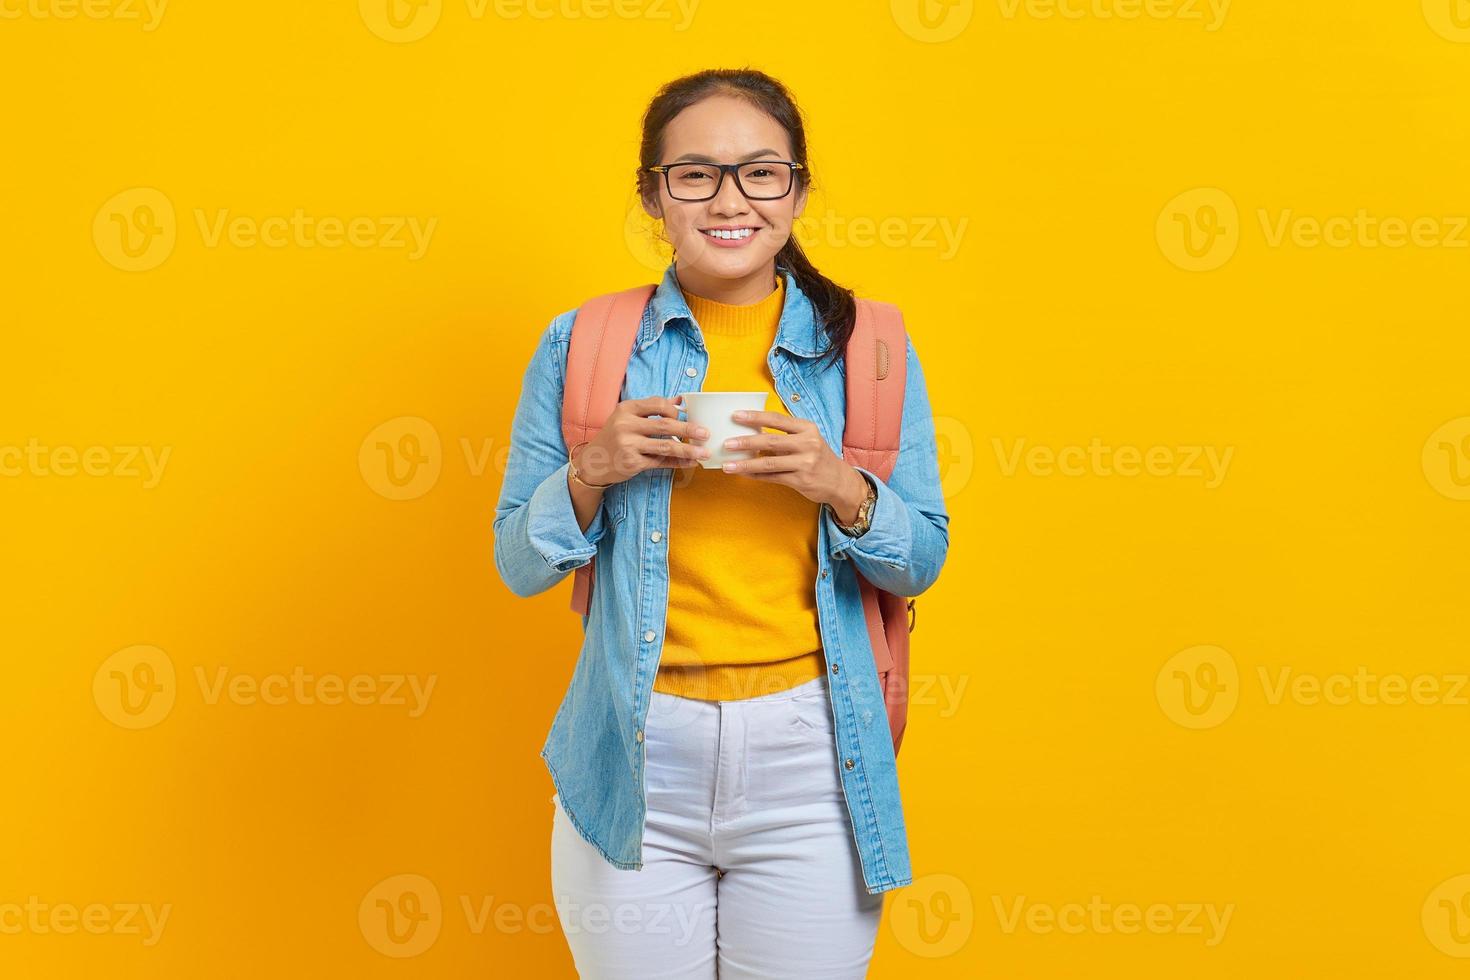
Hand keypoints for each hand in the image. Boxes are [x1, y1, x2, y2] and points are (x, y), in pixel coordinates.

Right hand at [571, 396, 710, 486]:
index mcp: (626, 409)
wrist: (592, 462)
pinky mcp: (632, 463)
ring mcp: (629, 445)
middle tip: (705, 433)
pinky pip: (661, 462)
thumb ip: (653, 408)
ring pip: (665, 446)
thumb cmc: (614, 436)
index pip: (657, 404)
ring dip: (688, 450)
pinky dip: (677, 463)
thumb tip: (680, 400)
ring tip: (704, 452)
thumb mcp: (627, 417)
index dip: (675, 410)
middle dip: (689, 429)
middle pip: (665, 425)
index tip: (685, 416)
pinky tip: (690, 463)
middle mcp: (626, 425)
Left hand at [719, 410, 867, 515]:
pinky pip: (772, 477)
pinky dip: (755, 476)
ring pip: (768, 463)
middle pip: (770, 441)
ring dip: (746, 464)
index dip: (755, 417)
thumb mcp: (808, 439)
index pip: (777, 419)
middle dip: (746, 442)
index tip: (736, 415)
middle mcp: (808, 444)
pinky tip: (743, 473)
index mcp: (807, 428)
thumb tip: (753, 431)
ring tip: (728, 464)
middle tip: (727, 443)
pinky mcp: (801, 481)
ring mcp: (805, 463)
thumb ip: (786, 434)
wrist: (840, 481)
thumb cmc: (818, 457)